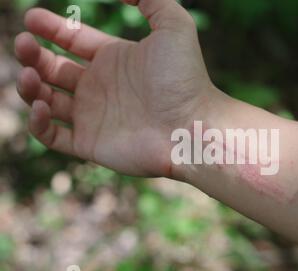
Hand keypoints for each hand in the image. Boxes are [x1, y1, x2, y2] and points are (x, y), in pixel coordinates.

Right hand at [15, 0, 213, 176]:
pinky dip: (38, 123)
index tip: (32, 18)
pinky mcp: (90, 144)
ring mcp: (94, 117)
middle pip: (54, 68)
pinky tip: (41, 105)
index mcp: (115, 59)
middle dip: (33, 54)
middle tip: (24, 43)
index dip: (52, 28)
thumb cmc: (184, 78)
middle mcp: (101, 87)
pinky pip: (52, 135)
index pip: (74, 40)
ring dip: (30, 85)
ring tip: (29, 73)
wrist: (192, 126)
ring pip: (47, 100)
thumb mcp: (173, 24)